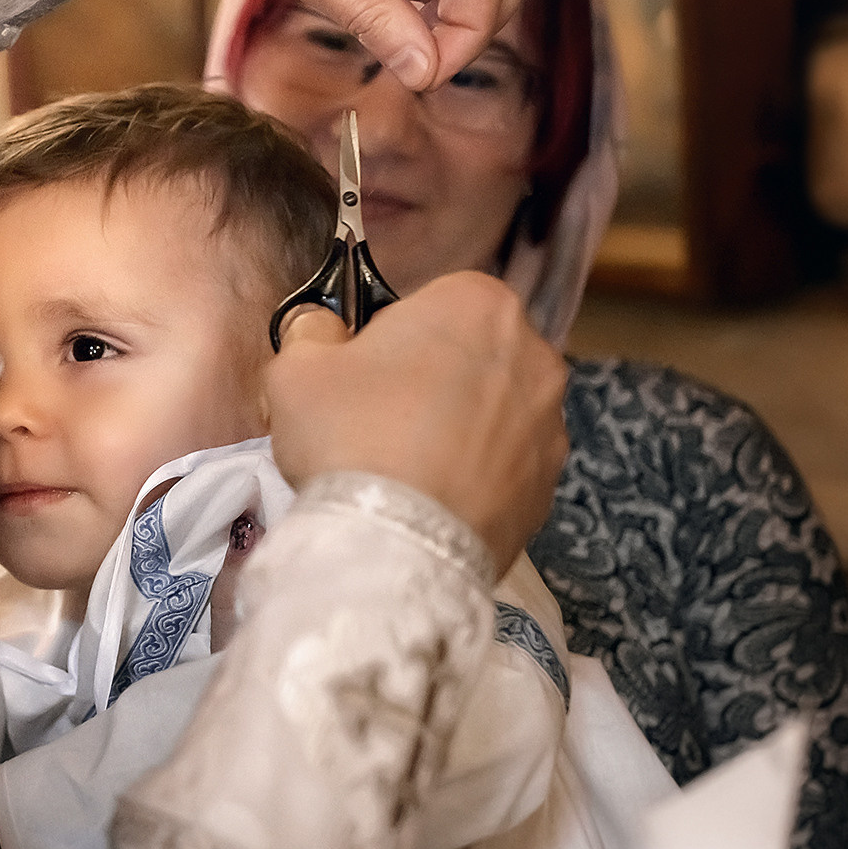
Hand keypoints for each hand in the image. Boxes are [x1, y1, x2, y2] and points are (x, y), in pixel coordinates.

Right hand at [266, 271, 566, 570]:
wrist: (399, 546)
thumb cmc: (351, 438)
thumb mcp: (297, 367)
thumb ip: (314, 332)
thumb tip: (323, 331)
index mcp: (479, 303)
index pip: (428, 302)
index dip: (387, 337)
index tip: (359, 375)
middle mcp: (534, 354)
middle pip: (468, 356)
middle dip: (429, 382)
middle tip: (376, 423)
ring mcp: (550, 425)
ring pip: (491, 414)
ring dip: (456, 431)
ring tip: (404, 472)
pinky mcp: (550, 488)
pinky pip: (504, 469)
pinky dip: (474, 480)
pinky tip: (431, 504)